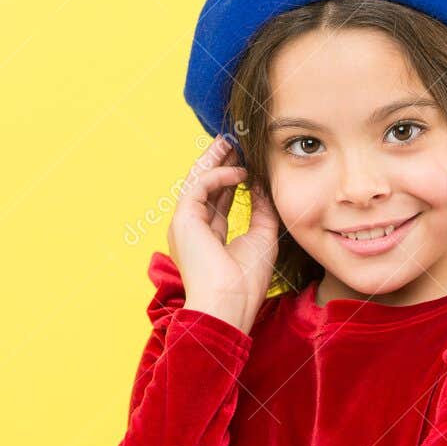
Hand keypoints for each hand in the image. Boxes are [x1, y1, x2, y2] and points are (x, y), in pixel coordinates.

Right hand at [167, 134, 279, 332]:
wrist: (229, 304)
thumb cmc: (245, 282)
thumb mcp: (261, 238)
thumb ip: (262, 209)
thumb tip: (263, 183)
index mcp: (208, 237)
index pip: (218, 200)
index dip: (231, 179)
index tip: (247, 162)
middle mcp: (192, 228)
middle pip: (204, 186)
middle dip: (219, 161)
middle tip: (235, 141)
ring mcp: (185, 223)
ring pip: (197, 180)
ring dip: (215, 158)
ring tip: (232, 141)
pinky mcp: (183, 219)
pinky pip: (198, 185)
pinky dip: (218, 174)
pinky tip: (240, 171)